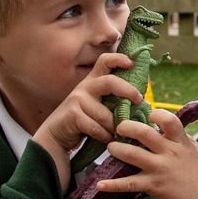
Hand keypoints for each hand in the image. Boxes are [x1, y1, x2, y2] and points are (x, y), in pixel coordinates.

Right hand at [31, 54, 138, 192]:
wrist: (56, 136)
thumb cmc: (83, 121)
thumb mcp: (96, 105)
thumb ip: (112, 99)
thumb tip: (141, 101)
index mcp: (92, 81)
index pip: (104, 61)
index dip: (119, 58)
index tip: (132, 62)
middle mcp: (85, 87)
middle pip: (110, 82)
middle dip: (128, 91)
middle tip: (138, 100)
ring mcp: (77, 100)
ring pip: (105, 114)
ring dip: (115, 127)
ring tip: (119, 133)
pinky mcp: (73, 115)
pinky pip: (96, 127)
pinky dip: (105, 136)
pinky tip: (107, 139)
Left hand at [95, 107, 197, 198]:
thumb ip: (187, 141)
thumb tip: (178, 131)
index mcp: (181, 143)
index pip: (169, 120)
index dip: (156, 114)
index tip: (148, 115)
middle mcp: (169, 153)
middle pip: (144, 133)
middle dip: (127, 127)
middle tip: (119, 127)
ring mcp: (160, 169)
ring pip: (132, 154)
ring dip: (117, 149)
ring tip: (111, 147)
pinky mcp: (152, 185)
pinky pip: (129, 184)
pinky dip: (113, 185)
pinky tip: (100, 185)